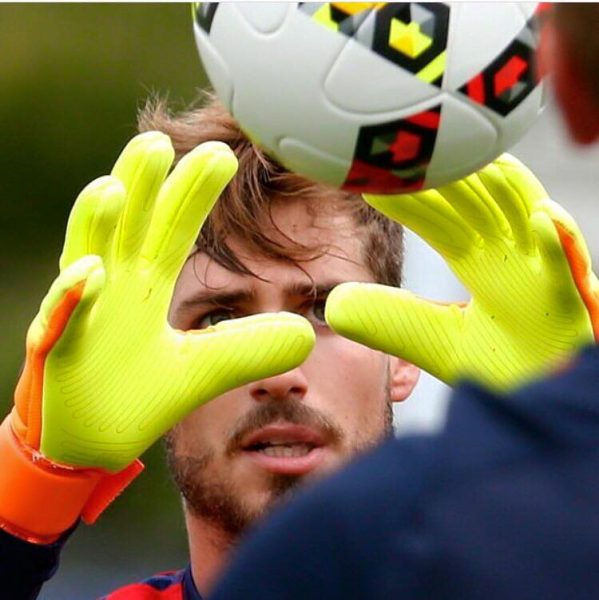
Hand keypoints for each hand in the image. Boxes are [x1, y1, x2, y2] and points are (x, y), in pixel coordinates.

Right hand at [0, 133, 313, 540]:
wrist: (90, 443)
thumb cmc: (136, 397)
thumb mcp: (204, 370)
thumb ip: (248, 348)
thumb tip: (307, 334)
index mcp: (144, 287)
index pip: (172, 231)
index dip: (192, 194)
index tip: (223, 156)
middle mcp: (111, 288)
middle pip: (129, 227)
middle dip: (142, 186)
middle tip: (160, 140)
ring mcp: (80, 314)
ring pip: (85, 254)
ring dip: (97, 222)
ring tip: (115, 188)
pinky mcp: (57, 349)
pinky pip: (63, 317)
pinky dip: (74, 295)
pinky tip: (92, 273)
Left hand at [326, 154, 597, 390]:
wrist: (537, 404)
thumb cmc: (498, 367)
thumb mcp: (431, 340)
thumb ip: (389, 321)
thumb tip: (333, 305)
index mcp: (482, 265)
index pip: (443, 223)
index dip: (413, 202)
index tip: (374, 181)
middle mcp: (512, 260)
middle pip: (481, 208)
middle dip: (451, 178)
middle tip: (416, 146)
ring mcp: (543, 276)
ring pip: (526, 220)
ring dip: (504, 189)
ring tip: (473, 157)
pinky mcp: (571, 304)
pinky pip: (569, 271)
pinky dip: (560, 244)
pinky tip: (542, 218)